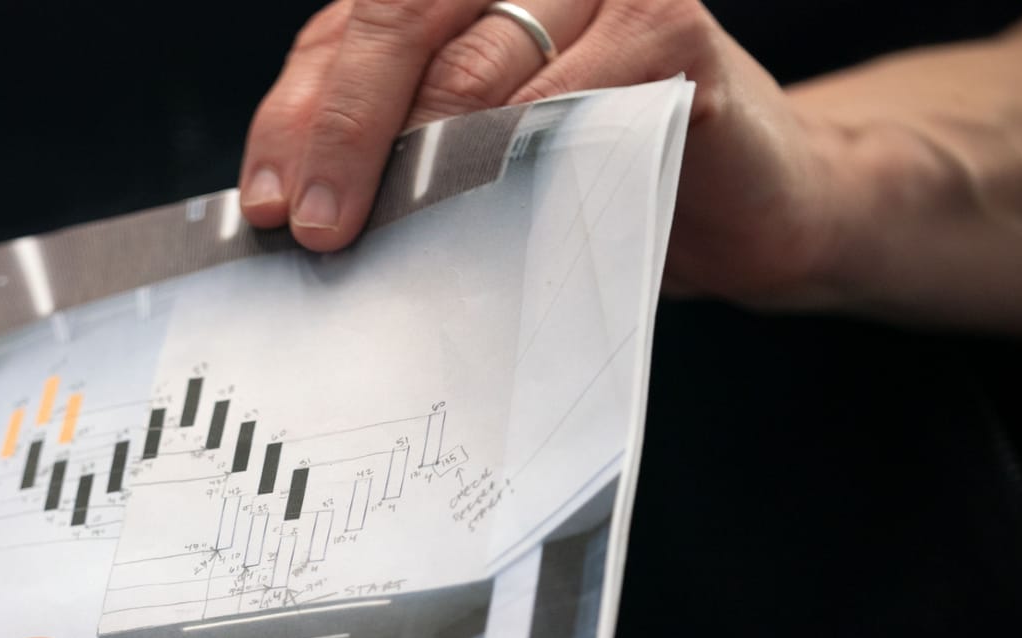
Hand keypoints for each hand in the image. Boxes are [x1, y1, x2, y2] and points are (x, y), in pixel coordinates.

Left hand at [239, 0, 845, 304]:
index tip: (268, 204)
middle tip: (316, 225)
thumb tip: (291, 208)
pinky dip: (517, 150)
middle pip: (397, 22)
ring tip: (381, 232)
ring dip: (417, 157)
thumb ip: (397, 154)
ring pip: (475, 59)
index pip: (349, 31)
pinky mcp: (673, 26)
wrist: (754, 207)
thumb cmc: (599, 182)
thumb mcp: (473, 165)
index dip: (297, 114)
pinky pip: (571, 89)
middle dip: (340, 129)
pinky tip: (479, 208)